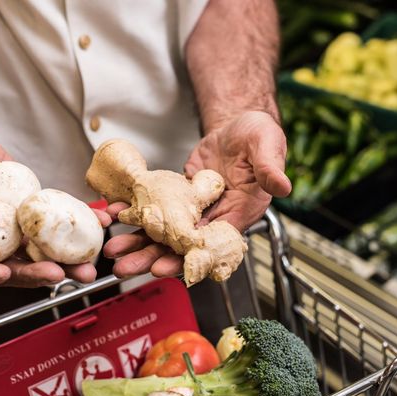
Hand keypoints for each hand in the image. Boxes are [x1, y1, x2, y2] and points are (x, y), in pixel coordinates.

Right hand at [0, 122, 111, 289]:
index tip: (0, 273)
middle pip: (8, 269)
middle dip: (34, 276)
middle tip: (60, 275)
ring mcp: (9, 231)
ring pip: (37, 253)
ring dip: (65, 261)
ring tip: (89, 265)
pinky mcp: (29, 214)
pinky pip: (53, 224)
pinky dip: (77, 225)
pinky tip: (100, 221)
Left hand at [103, 111, 289, 277]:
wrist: (237, 127)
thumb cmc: (258, 136)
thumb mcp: (267, 145)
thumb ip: (270, 167)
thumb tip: (282, 186)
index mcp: (239, 212)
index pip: (211, 245)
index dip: (187, 259)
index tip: (164, 269)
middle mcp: (214, 217)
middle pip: (181, 245)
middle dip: (153, 257)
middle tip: (126, 267)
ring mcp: (194, 209)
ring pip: (164, 232)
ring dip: (139, 241)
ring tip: (114, 250)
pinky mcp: (178, 196)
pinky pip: (156, 209)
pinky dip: (136, 213)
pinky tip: (116, 215)